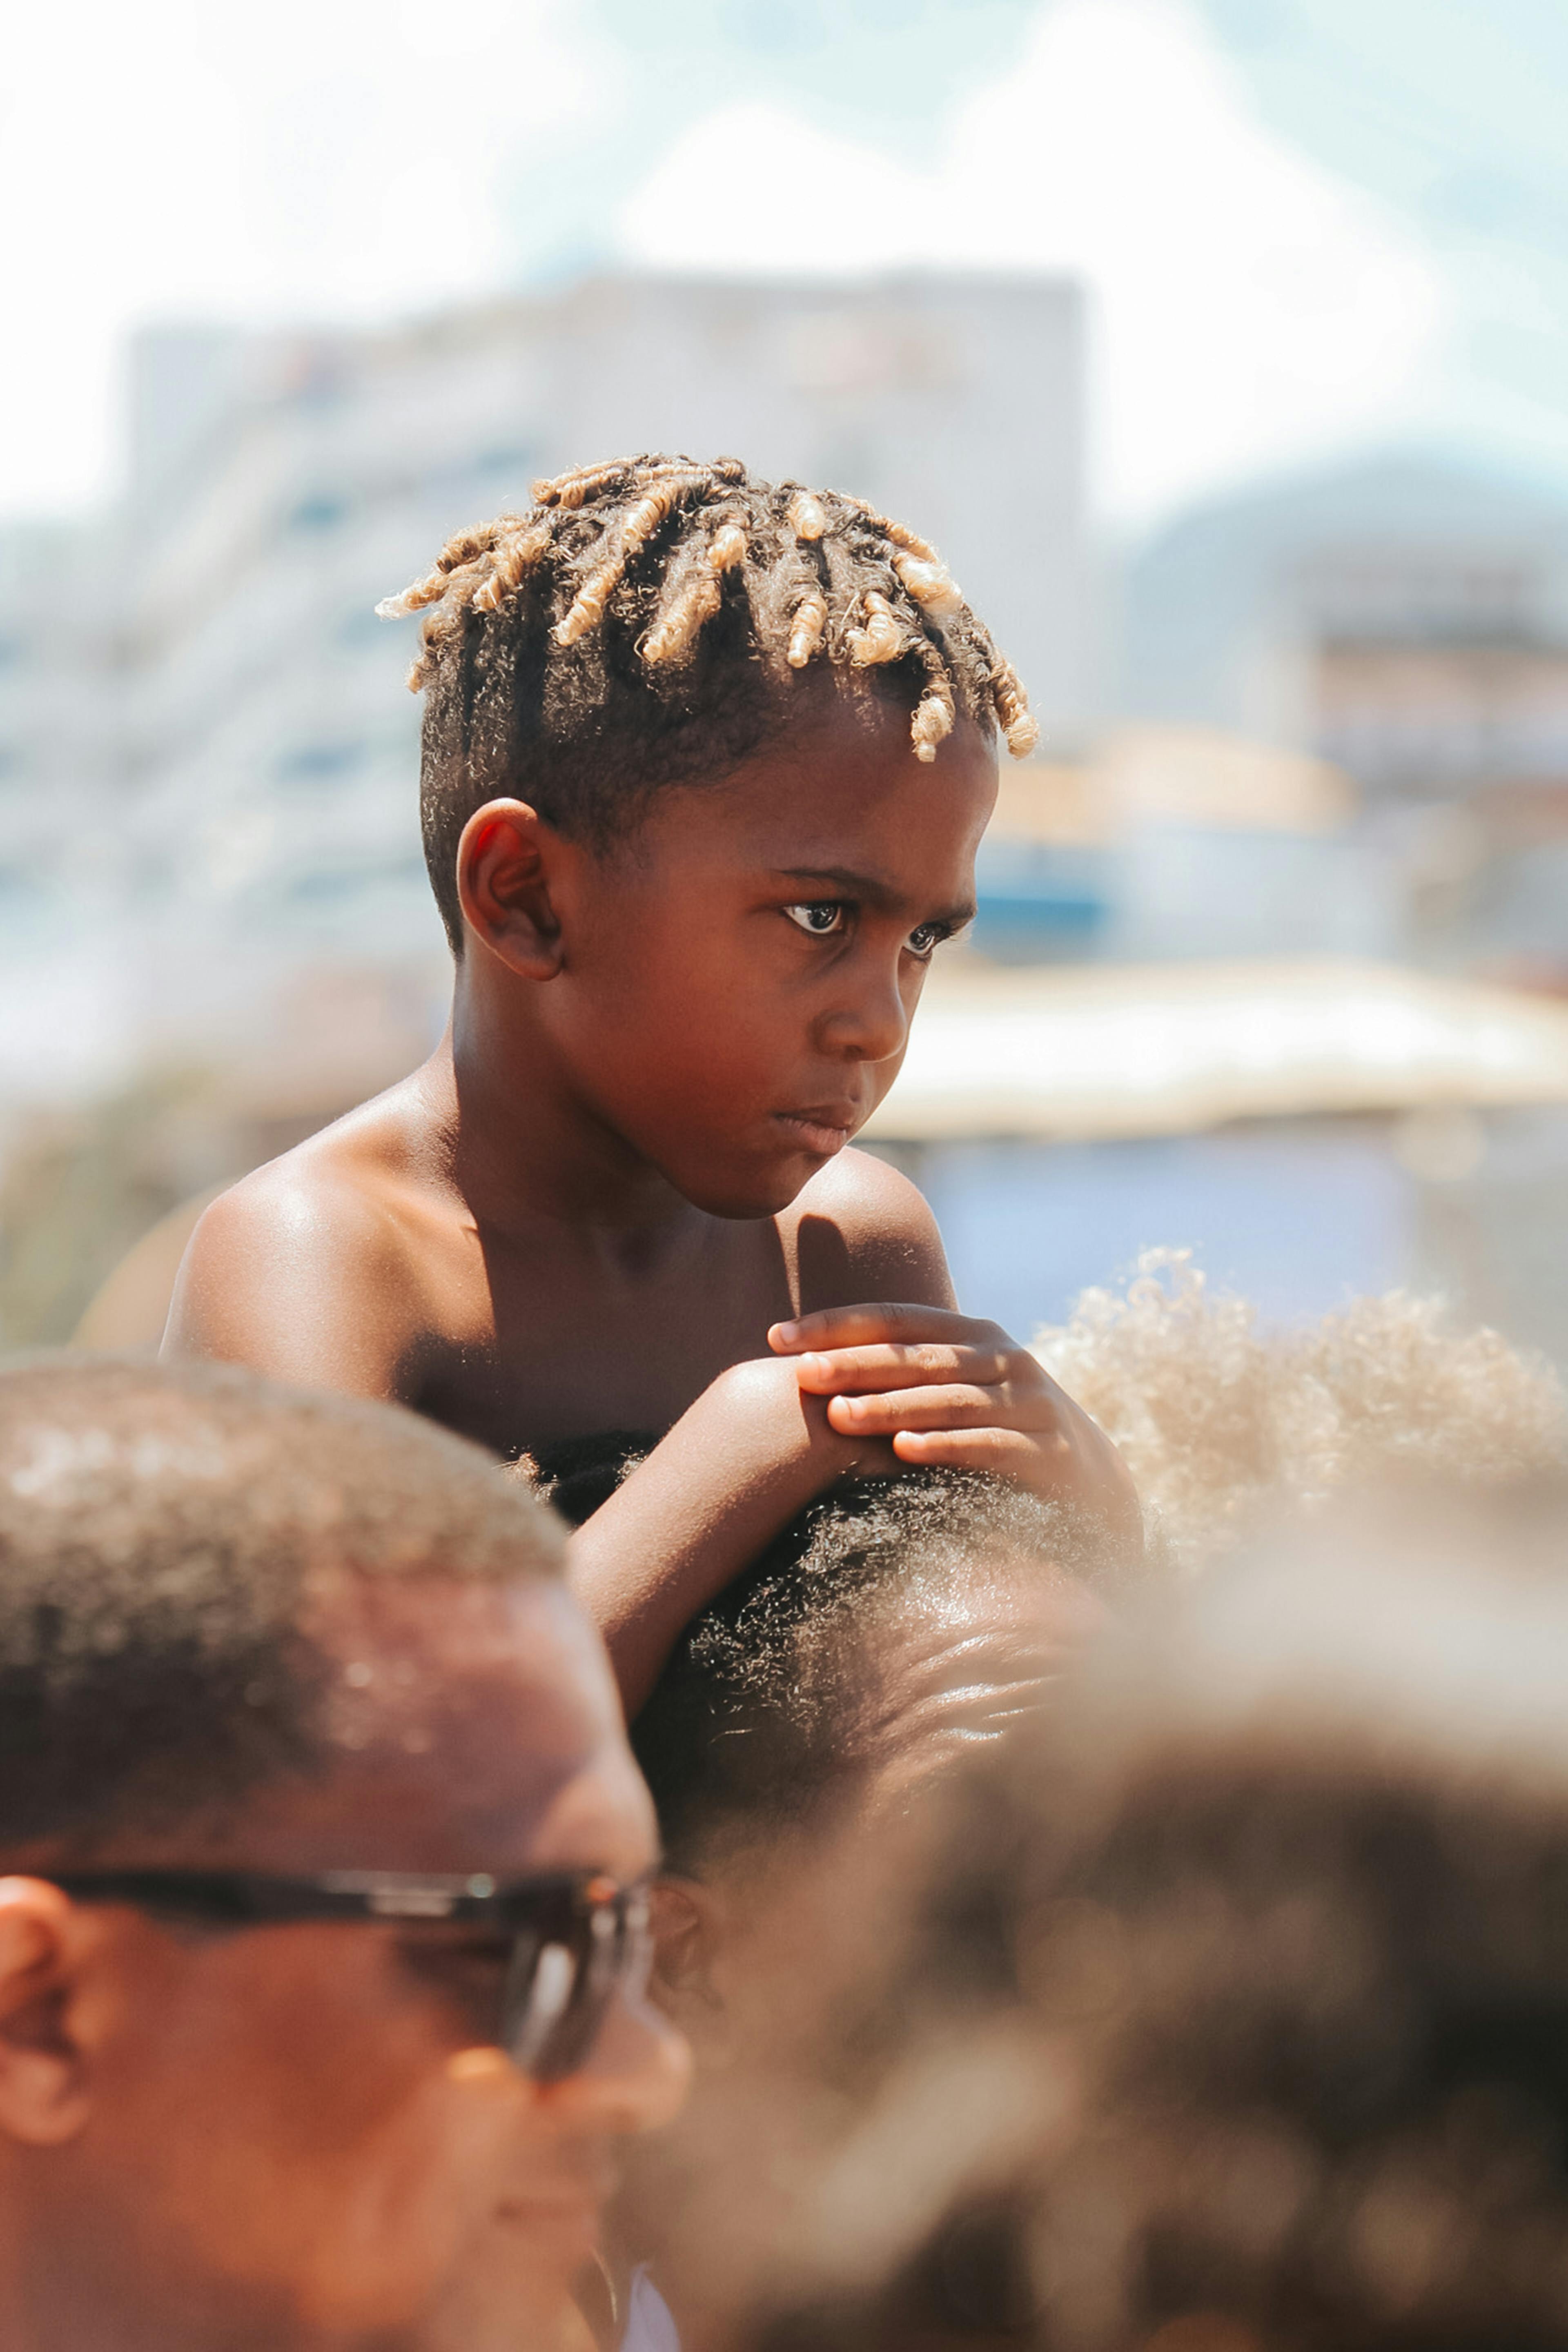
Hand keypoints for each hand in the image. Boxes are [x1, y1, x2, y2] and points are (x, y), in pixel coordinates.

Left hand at [769, 1302, 1140, 1546]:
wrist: (1089, 1480)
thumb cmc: (997, 1429)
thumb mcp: (956, 1389)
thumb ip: (902, 1373)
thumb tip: (804, 1366)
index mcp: (971, 1335)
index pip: (895, 1319)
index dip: (836, 1324)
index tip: (777, 1338)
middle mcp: (1003, 1358)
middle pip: (919, 1357)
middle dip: (856, 1363)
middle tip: (802, 1374)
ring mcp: (1030, 1402)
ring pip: (953, 1399)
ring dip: (893, 1407)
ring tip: (839, 1417)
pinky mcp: (1050, 1450)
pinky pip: (993, 1446)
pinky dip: (949, 1446)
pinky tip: (906, 1452)